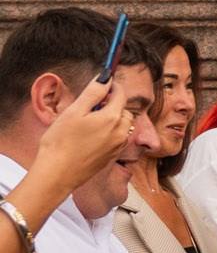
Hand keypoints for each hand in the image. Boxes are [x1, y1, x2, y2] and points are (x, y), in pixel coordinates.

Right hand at [26, 75, 136, 206]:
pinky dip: (111, 132)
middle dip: (113, 103)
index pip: (120, 94)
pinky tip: (91, 136)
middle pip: (124, 110)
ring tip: (91, 120)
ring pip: (123, 125)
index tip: (103, 83)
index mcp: (112, 118)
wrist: (57, 175)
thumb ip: (93, 92)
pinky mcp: (111, 157)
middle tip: (93, 104)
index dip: (112, 86)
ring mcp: (117, 147)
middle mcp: (120, 132)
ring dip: (113, 118)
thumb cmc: (60, 142)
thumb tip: (106, 77)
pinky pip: (118, 138)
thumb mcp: (74, 111)